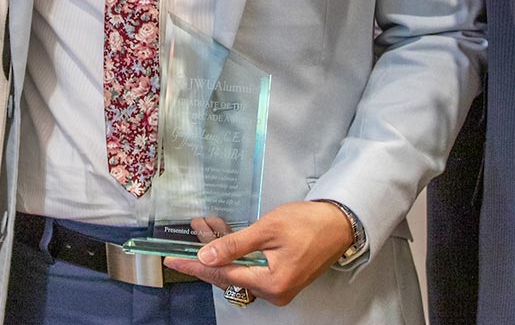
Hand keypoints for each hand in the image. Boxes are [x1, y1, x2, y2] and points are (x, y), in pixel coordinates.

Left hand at [163, 201, 352, 306]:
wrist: (340, 223)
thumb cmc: (308, 224)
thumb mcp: (267, 230)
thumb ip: (234, 245)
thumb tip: (205, 257)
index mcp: (271, 284)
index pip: (223, 275)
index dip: (196, 265)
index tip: (173, 259)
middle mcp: (274, 292)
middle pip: (229, 273)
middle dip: (208, 251)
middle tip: (190, 232)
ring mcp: (278, 286)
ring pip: (238, 267)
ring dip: (222, 246)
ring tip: (206, 224)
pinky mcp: (280, 276)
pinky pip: (250, 266)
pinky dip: (236, 249)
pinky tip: (224, 231)